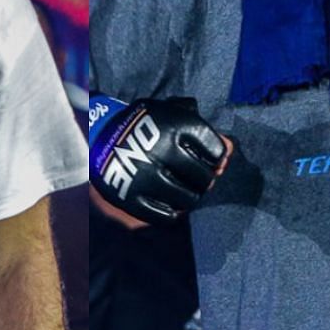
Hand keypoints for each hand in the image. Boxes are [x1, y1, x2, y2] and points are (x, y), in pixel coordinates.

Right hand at [84, 96, 230, 222]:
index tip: (205, 155)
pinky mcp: (130, 197)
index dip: (215, 155)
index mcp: (173, 125)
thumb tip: (230, 150)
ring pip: (189, 199)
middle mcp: (160, 150)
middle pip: (205, 177)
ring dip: (192, 196)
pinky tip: (171, 204)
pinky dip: (174, 212)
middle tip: (196, 177)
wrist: (99, 136)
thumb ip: (204, 128)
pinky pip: (165, 216)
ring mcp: (144, 176)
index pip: (216, 150)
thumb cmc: (146, 125)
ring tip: (184, 190)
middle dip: (205, 178)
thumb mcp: (173, 114)